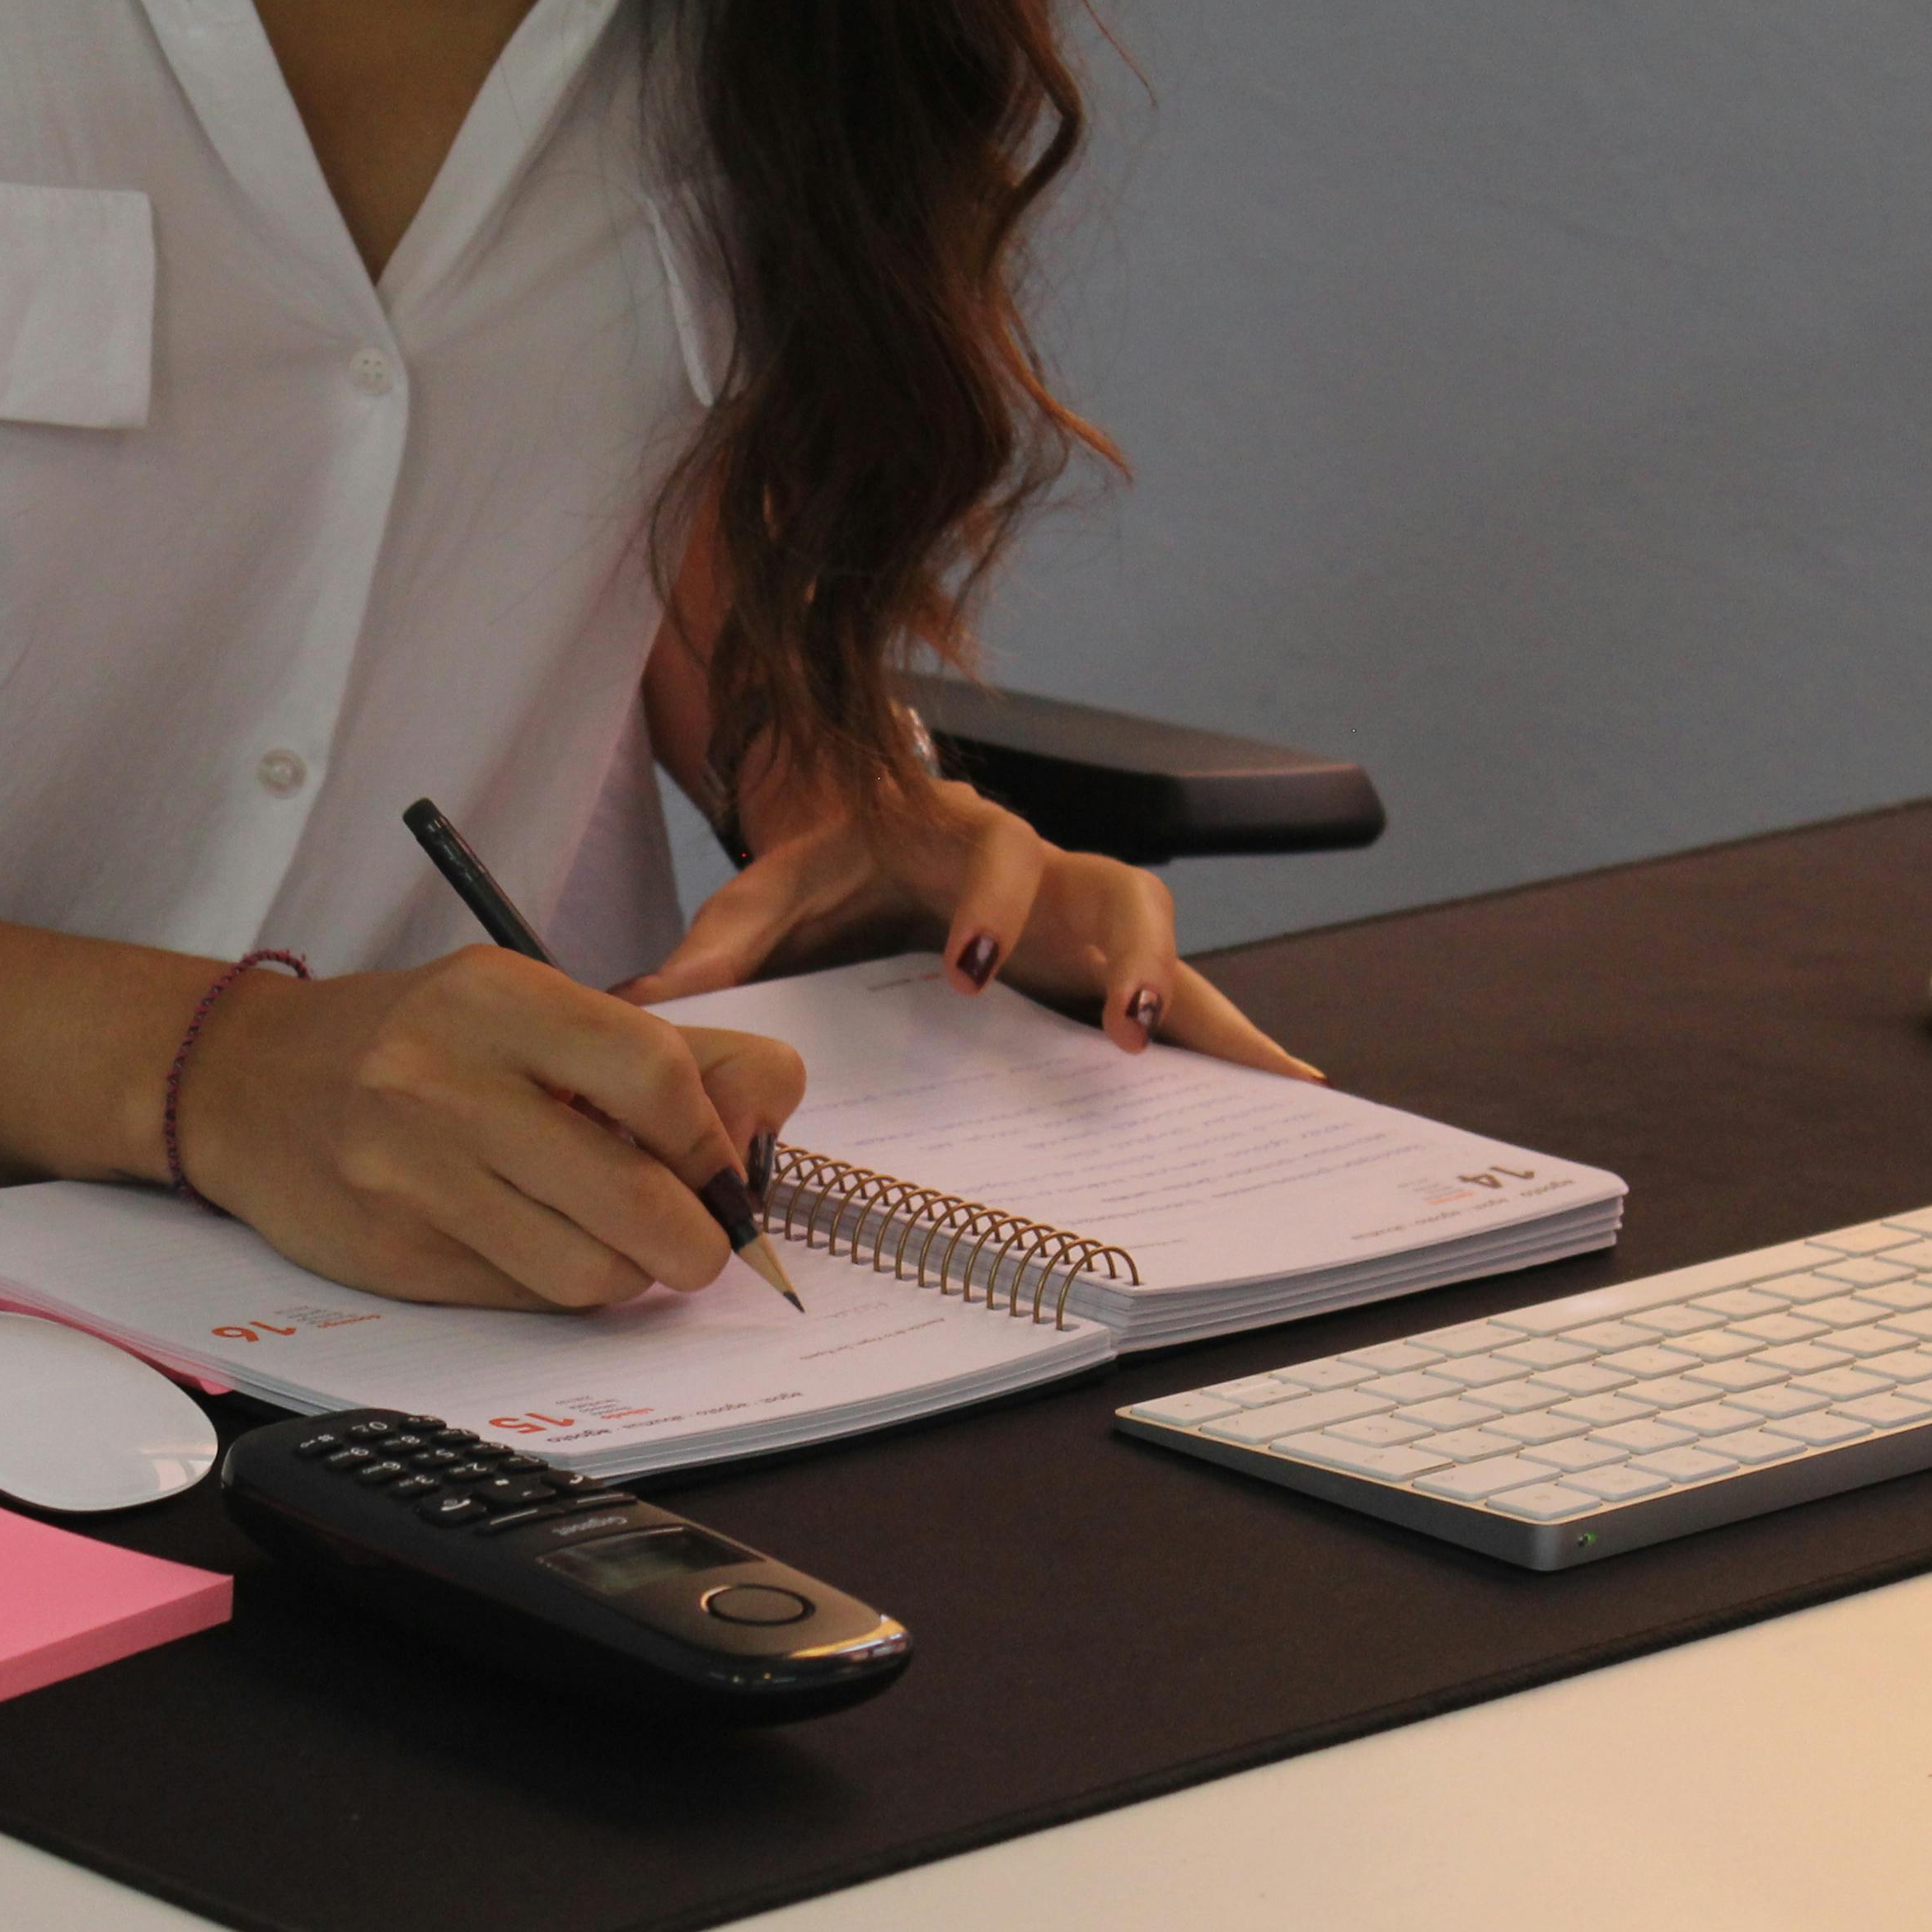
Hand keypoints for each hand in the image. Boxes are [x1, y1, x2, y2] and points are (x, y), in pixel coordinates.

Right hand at [176, 946, 807, 1310]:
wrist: (246, 1083)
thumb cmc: (417, 1042)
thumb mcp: (534, 1008)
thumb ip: (669, 1051)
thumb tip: (767, 1122)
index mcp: (498, 998)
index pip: (657, 1073)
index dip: (713, 1140)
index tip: (718, 1166)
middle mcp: (447, 1081)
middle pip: (640, 1199)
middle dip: (698, 1239)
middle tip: (698, 1238)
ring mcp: (411, 1175)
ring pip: (589, 1273)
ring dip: (628, 1273)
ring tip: (611, 1239)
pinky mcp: (392, 1255)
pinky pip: (523, 1299)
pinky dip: (555, 1285)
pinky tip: (531, 1241)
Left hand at [621, 776, 1321, 1077]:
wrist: (864, 843)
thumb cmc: (823, 871)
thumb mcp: (766, 894)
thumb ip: (716, 944)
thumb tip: (644, 1006)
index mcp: (962, 841)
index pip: (996, 853)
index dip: (992, 906)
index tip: (971, 971)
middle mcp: (1045, 875)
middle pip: (1121, 889)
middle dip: (1134, 958)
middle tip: (1128, 1032)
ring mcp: (1083, 925)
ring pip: (1171, 945)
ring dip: (1206, 1008)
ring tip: (1252, 1080)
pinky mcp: (1099, 971)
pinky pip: (1183, 1000)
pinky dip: (1233, 1043)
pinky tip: (1286, 1090)